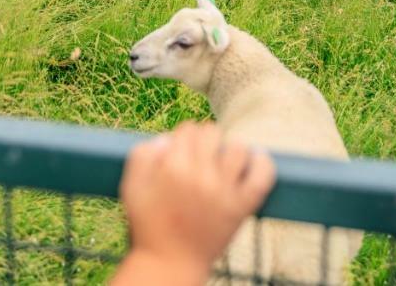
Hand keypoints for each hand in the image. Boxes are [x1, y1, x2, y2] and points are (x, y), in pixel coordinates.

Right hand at [116, 121, 275, 282]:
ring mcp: (223, 191)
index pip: (188, 129)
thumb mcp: (132, 188)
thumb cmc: (149, 227)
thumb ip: (142, 157)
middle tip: (201, 160)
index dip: (185, 139)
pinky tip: (256, 160)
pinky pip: (262, 175)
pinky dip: (263, 164)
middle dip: (205, 143)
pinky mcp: (241, 207)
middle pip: (212, 133)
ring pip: (238, 148)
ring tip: (224, 164)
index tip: (183, 153)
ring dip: (231, 152)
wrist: (169, 265)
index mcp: (171, 167)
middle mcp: (199, 176)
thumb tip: (166, 140)